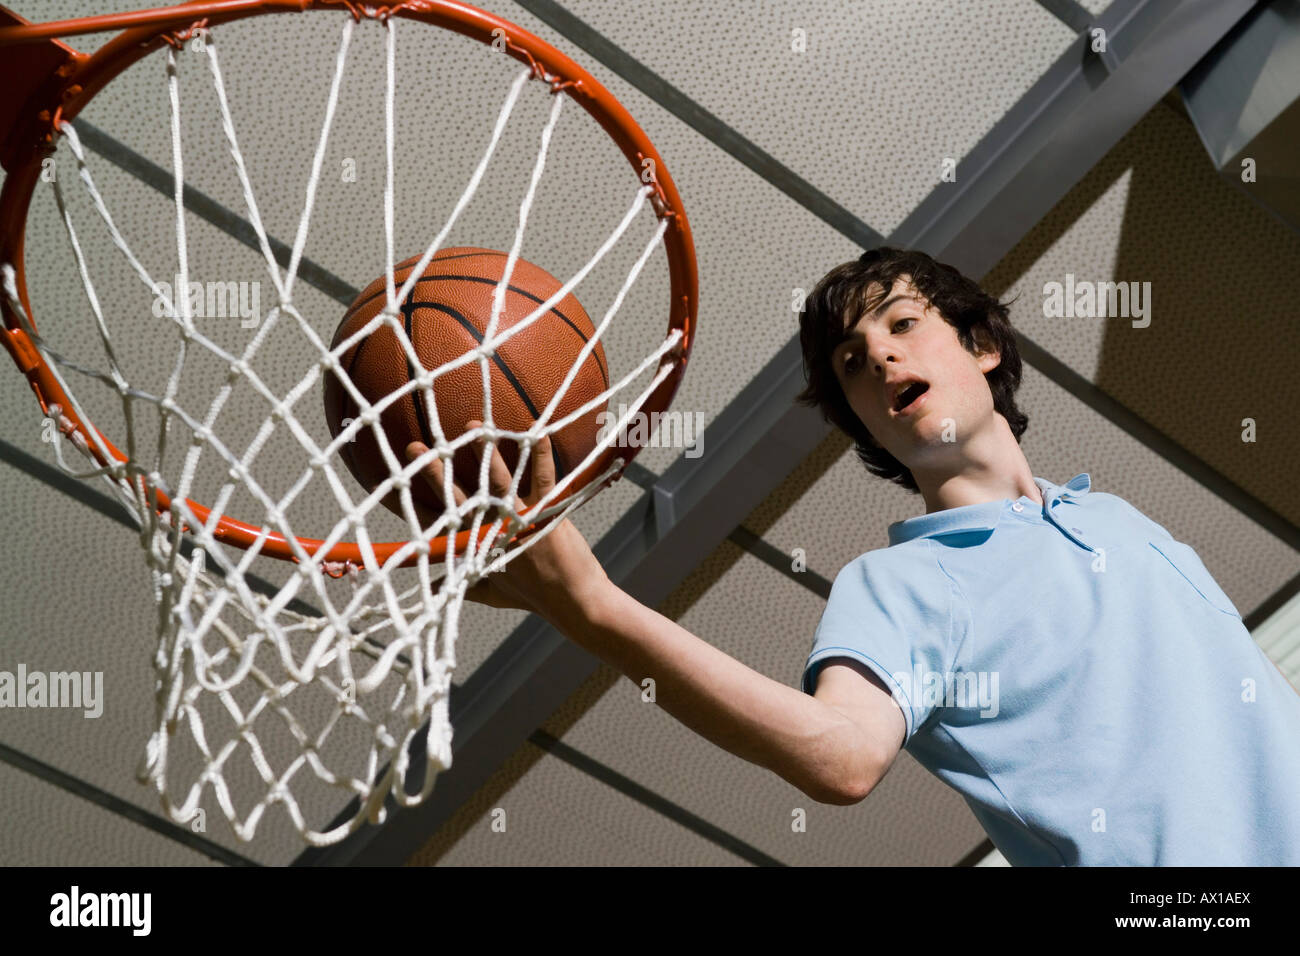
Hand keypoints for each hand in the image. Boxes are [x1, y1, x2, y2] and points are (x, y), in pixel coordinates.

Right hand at [404, 421, 609, 622]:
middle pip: (459, 497)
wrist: (573, 602)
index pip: (438, 522)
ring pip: (497, 480)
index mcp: (477, 547)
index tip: (392, 486)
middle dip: (435, 472)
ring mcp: (520, 519)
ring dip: (485, 452)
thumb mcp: (492, 593)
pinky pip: (542, 476)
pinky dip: (540, 452)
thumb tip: (430, 591)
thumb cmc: (534, 596)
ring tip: (473, 427)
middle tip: (414, 448)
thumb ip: (463, 586)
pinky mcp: (547, 511)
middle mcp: (493, 530)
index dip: (412, 505)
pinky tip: (537, 431)